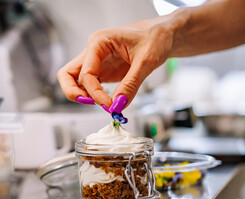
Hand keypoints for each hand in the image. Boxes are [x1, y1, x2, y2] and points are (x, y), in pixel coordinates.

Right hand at [57, 17, 173, 107]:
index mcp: (99, 42)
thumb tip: (118, 104)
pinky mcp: (104, 71)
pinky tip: (108, 101)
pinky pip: (91, 86)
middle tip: (91, 104)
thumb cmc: (154, 38)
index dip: (95, 92)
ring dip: (83, 95)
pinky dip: (94, 96)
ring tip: (102, 104)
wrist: (163, 35)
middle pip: (67, 74)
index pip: (86, 73)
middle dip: (74, 92)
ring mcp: (97, 62)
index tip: (109, 104)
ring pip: (75, 81)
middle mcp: (93, 52)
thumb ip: (131, 85)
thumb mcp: (146, 62)